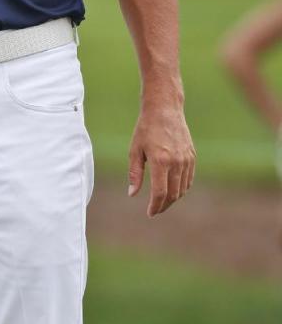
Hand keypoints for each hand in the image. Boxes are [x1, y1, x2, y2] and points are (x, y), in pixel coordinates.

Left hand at [127, 98, 195, 216]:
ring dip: (173, 199)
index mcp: (160, 161)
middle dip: (164, 205)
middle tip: (155, 210)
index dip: (155, 206)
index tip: (150, 213)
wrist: (165, 110)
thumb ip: (135, 174)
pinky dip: (182, 188)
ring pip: (182, 189)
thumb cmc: (146, 129)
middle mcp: (176, 162)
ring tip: (162, 202)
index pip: (160, 192)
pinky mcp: (192, 156)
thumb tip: (132, 194)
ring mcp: (186, 159)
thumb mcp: (135, 151)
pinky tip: (173, 190)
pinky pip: (188, 179)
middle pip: (173, 194)